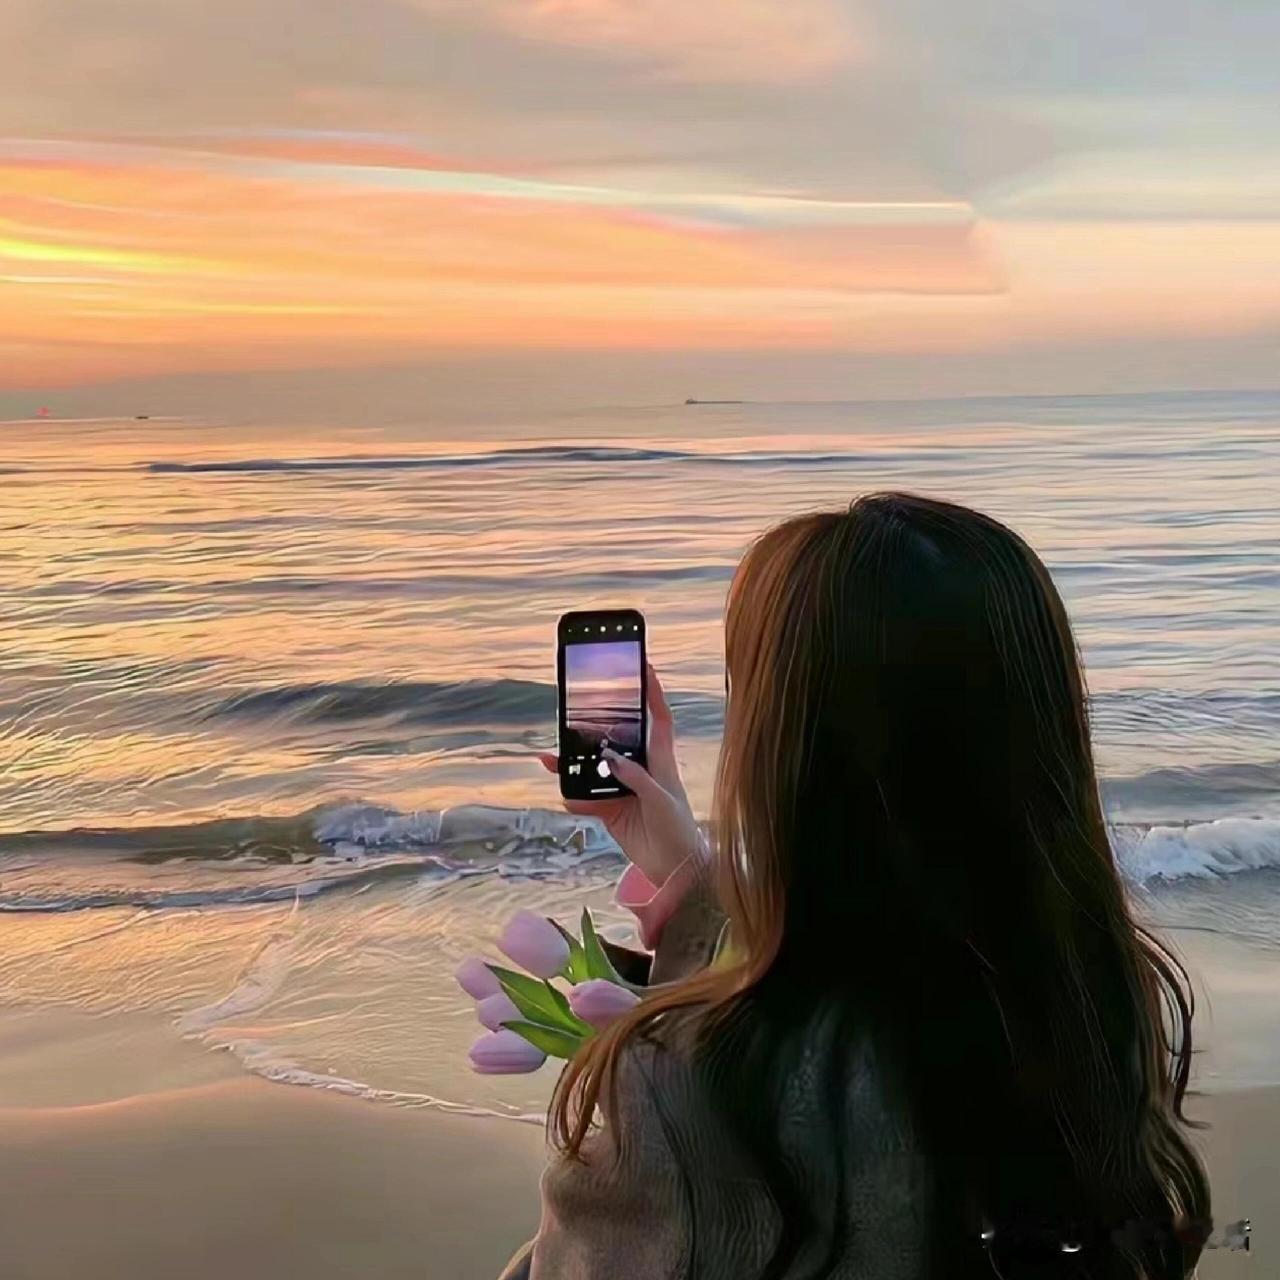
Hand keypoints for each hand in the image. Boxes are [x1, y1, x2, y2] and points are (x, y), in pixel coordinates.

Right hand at [541, 662, 701, 885]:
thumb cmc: (679, 829)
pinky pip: (587, 797)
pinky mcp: (611, 809)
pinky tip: (566, 796)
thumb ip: (635, 777)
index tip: (643, 665)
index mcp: (661, 760)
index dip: (652, 691)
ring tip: (553, 758)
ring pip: (594, 767)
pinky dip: (575, 797)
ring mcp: (623, 788)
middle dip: (596, 724)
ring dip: (574, 764)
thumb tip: (608, 758)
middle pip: (615, 738)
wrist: (675, 869)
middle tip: (576, 708)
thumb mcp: (661, 800)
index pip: (658, 717)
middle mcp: (640, 769)